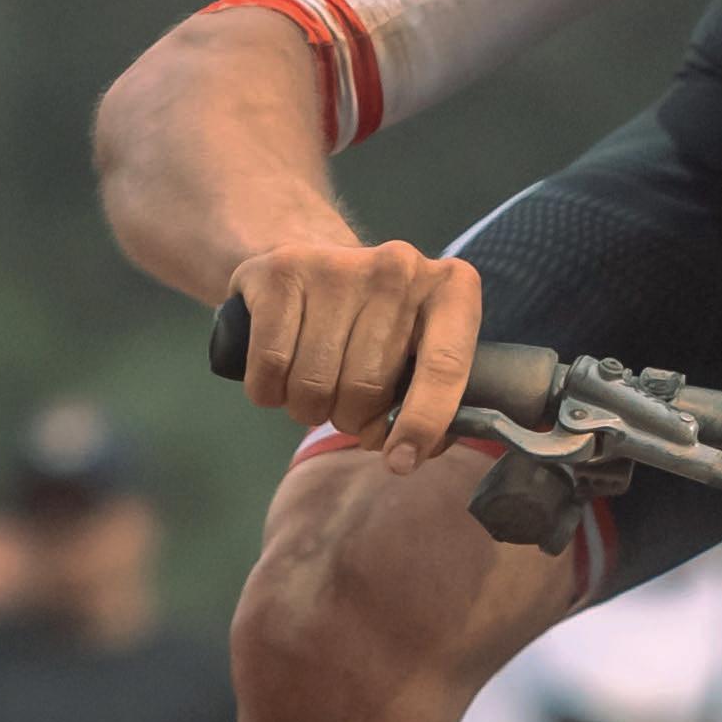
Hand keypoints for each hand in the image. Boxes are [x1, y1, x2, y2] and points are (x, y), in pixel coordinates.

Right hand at [223, 237, 486, 464]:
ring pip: (314, 383)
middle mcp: (397, 268)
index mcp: (452, 289)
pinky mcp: (280, 272)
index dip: (421, 424)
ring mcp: (336, 265)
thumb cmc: (377, 326)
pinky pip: (269, 367)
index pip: (445, 366)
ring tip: (314, 387)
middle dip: (352, 419)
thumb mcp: (419, 356)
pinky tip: (280, 374)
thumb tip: (406, 454)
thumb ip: (431, 406)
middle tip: (348, 408)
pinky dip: (269, 391)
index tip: (400, 461)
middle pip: (366, 386)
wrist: (314, 260)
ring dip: (308, 408)